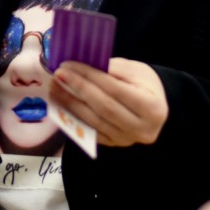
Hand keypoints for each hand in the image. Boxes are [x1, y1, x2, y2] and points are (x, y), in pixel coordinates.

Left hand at [48, 57, 167, 146]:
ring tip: (55, 88)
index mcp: (152, 107)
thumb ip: (112, 69)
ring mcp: (127, 140)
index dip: (90, 77)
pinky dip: (73, 117)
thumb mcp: (135, 70)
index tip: (69, 65)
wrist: (154, 106)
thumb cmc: (145, 84)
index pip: (114, 89)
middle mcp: (141, 128)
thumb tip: (82, 67)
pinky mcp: (114, 144)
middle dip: (77, 89)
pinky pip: (90, 131)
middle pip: (103, 107)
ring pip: (93, 121)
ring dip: (70, 104)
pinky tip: (61, 104)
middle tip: (58, 75)